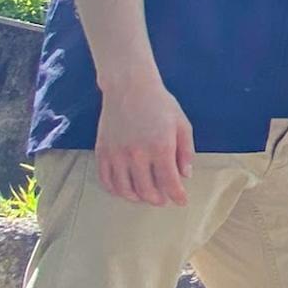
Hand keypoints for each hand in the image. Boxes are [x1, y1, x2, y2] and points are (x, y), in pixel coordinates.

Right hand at [93, 74, 194, 205]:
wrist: (129, 87)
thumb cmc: (160, 103)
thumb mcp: (182, 124)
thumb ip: (185, 151)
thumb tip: (185, 175)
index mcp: (160, 147)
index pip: (169, 182)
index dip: (177, 195)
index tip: (181, 201)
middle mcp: (137, 154)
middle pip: (147, 190)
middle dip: (158, 199)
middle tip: (164, 199)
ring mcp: (117, 154)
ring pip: (125, 189)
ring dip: (137, 198)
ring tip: (146, 197)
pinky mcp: (102, 151)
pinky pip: (106, 180)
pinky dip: (116, 190)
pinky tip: (125, 190)